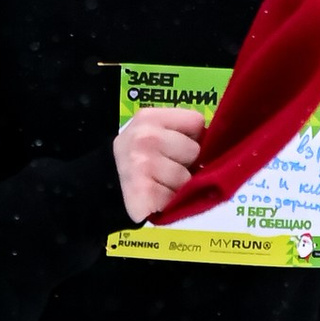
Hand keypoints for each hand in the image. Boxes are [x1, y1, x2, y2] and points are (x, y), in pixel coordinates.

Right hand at [113, 107, 206, 221]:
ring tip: (158, 183)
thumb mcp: (153, 134)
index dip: (193, 137)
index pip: (195, 121)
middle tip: (164, 168)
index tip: (177, 147)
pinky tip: (154, 197)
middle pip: (194, 150)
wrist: (104, 185)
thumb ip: (180, 133)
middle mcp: (145, 137)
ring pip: (186, 178)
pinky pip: (175, 199)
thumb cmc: (138, 159)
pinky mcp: (142, 191)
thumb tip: (215, 146)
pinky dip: (168, 203)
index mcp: (149, 117)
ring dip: (177, 187)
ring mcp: (142, 164)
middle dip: (185, 164)